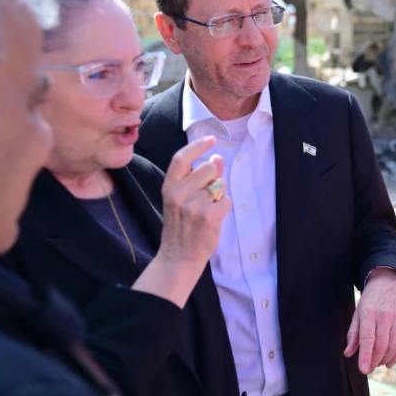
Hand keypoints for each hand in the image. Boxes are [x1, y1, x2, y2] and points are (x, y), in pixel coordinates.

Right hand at [158, 136, 231, 265]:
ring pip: (220, 185)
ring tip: (207, 210)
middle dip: (214, 177)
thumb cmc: (181, 226)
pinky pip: (226, 201)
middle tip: (208, 194)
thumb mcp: (181, 199)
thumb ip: (197, 178)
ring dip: (219, 195)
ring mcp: (193, 205)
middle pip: (208, 169)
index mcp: (169, 187)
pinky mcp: (209, 216)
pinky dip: (224, 208)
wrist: (178, 256)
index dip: (198, 146)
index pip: (181, 158)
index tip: (211, 139)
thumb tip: (217, 158)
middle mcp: (179, 194)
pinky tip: (213, 219)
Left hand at [344, 269, 395, 373]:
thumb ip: (353, 334)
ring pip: (393, 346)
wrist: (389, 282)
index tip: (363, 370)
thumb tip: (348, 353)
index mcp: (369, 313)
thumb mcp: (358, 313)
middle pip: (381, 345)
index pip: (367, 338)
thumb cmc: (370, 299)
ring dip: (384, 359)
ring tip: (377, 363)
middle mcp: (385, 316)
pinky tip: (389, 362)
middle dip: (374, 361)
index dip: (365, 356)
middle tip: (368, 368)